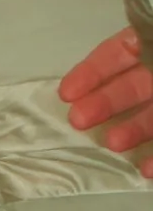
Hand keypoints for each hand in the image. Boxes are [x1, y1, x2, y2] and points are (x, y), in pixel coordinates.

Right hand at [62, 23, 152, 172]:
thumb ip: (141, 40)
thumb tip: (129, 42)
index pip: (121, 52)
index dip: (94, 71)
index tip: (66, 93)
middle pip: (132, 86)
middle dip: (104, 103)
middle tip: (77, 121)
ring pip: (152, 116)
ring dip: (131, 131)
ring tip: (112, 144)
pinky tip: (145, 169)